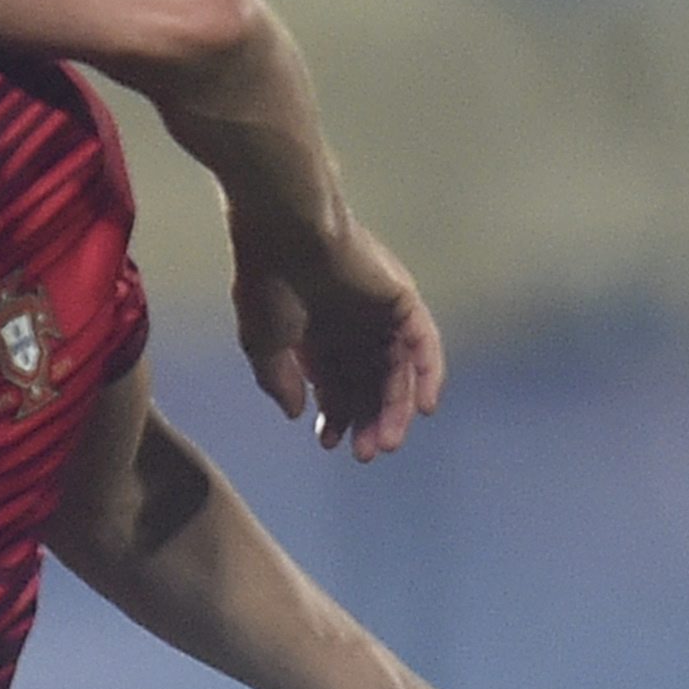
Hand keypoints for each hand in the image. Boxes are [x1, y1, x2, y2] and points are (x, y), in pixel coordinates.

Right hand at [234, 214, 445, 462]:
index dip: (336, 416)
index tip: (329, 444)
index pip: (337, 384)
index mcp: (319, 334)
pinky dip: (427, 373)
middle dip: (368, 420)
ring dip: (396, 407)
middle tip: (366, 454)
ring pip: (397, 370)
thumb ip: (278, 380)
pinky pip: (422, 343)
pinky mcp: (401, 300)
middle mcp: (353, 326)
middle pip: (370, 383)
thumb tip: (296, 413)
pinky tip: (424, 407)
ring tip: (389, 441)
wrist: (286, 234)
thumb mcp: (262, 343)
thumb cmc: (266, 283)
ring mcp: (379, 313)